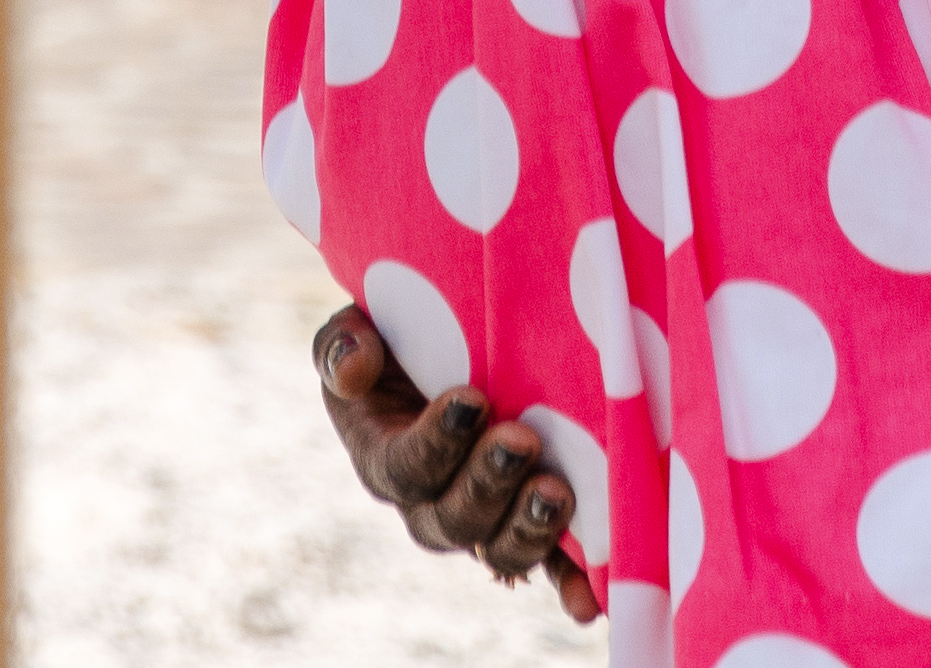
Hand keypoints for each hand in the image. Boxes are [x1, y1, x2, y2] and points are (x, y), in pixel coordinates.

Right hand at [312, 305, 602, 615]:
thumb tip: (352, 373)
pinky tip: (588, 599)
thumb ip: (342, 347)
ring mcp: (486, 518)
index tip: (471, 400)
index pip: (406, 466)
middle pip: (454, 518)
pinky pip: (551, 564)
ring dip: (529, 528)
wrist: (452, 346)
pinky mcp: (530, 521)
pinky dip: (569, 582)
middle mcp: (432, 503)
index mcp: (386, 458)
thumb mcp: (359, 330)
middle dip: (488, 483)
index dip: (437, 442)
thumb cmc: (402, 336)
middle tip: (521, 440)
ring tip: (555, 492)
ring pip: (499, 548)